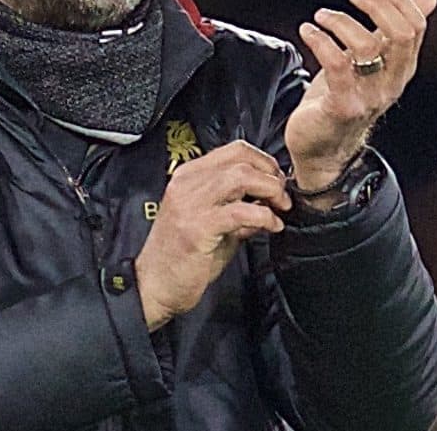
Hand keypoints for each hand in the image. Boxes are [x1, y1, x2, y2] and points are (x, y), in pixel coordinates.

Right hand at [134, 141, 290, 330]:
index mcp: (188, 176)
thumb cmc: (180, 257)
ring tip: (279, 208)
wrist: (154, 286)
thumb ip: (237, 208)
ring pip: (241, 177)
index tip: (276, 179)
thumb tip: (268, 202)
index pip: (234, 150)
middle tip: (283, 196)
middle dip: (271, 175)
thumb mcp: (210, 223)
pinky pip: (240, 211)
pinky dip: (264, 216)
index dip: (263, 161)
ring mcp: (190, 204)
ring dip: (269, 190)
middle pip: (241, 159)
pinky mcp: (198, 227)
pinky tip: (272, 226)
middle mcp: (187, 183)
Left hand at [285, 0, 436, 190]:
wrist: (321, 150)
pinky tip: (307, 31)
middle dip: (376, 6)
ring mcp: (369, 97)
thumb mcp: (372, 61)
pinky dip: (319, 40)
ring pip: (365, 46)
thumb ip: (394, 31)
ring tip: (321, 16)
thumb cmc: (344, 98)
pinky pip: (335, 64)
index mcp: (401, 70)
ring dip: (341, 22)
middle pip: (399, 35)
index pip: (415, 27)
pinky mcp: (342, 106)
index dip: (398, 0)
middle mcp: (391, 84)